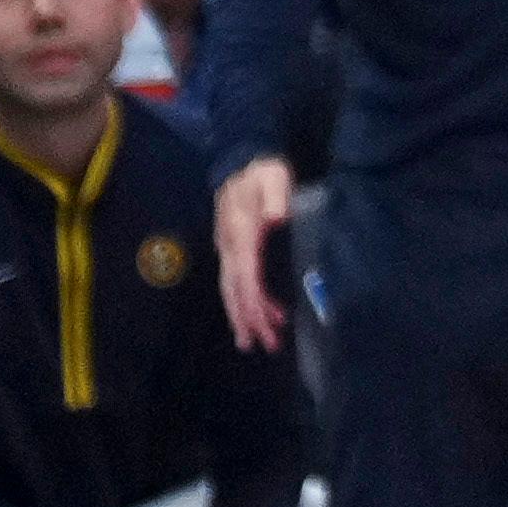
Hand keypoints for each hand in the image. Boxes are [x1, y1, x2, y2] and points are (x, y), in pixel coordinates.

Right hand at [215, 154, 292, 346]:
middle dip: (248, 319)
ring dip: (247, 316)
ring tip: (260, 340)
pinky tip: (270, 311)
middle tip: (261, 345)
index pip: (245, 275)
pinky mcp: (236, 251)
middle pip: (236, 290)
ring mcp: (231, 251)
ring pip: (235, 291)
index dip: (252, 301)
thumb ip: (275, 196)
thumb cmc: (261, 171)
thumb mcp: (273, 177)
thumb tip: (277, 218)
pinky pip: (241, 282)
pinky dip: (252, 300)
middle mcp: (231, 248)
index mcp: (242, 235)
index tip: (260, 324)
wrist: (241, 161)